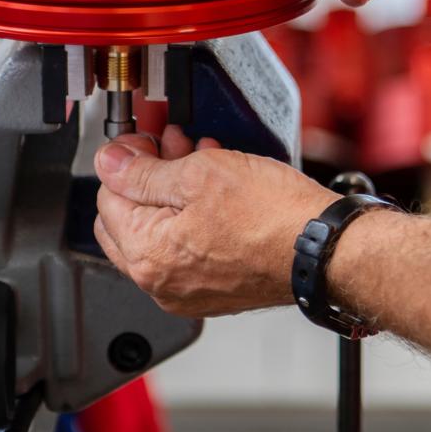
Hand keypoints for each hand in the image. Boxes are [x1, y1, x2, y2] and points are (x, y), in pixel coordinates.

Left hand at [92, 127, 336, 316]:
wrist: (323, 249)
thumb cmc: (273, 217)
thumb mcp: (200, 173)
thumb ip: (142, 171)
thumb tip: (108, 163)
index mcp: (147, 255)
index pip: (107, 197)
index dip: (126, 160)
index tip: (147, 140)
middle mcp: (160, 282)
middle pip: (127, 219)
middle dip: (145, 176)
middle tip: (169, 147)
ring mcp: (185, 291)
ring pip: (157, 233)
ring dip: (170, 191)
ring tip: (198, 158)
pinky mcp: (212, 291)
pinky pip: (184, 250)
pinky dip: (190, 218)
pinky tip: (214, 189)